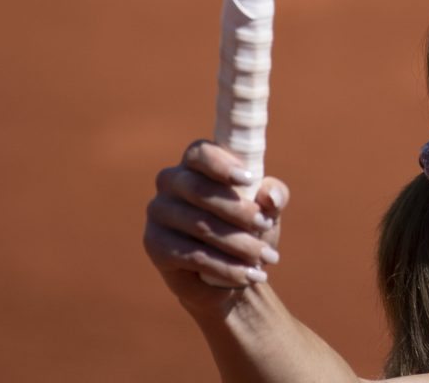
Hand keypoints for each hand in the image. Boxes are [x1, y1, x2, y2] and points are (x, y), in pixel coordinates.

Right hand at [142, 139, 288, 313]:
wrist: (228, 275)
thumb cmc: (247, 229)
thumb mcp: (267, 209)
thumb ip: (274, 195)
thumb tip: (271, 196)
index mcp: (194, 164)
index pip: (200, 153)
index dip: (221, 164)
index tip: (248, 179)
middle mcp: (170, 182)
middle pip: (200, 190)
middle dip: (238, 210)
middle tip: (266, 225)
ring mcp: (158, 213)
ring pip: (200, 226)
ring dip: (239, 243)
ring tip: (266, 257)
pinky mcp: (155, 245)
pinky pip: (194, 255)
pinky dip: (226, 266)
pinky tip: (249, 276)